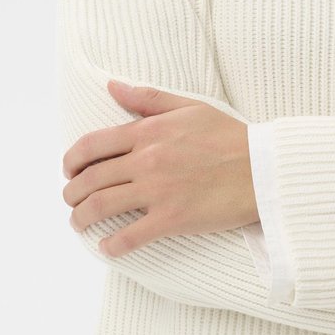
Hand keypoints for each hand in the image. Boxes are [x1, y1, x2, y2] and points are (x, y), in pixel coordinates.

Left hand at [62, 80, 258, 257]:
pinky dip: (112, 245)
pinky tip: (107, 247)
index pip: (92, 145)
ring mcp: (158, 191)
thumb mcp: (189, 107)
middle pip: (90, 179)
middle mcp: (146, 160)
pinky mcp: (172, 219)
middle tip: (71, 201)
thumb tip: (112, 87)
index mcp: (148, 132)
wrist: (264, 168)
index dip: (72, 160)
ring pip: (101, 206)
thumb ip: (147, 99)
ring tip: (79, 223)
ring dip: (81, 218)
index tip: (69, 171)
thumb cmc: (230, 136)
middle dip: (72, 193)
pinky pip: (130, 236)